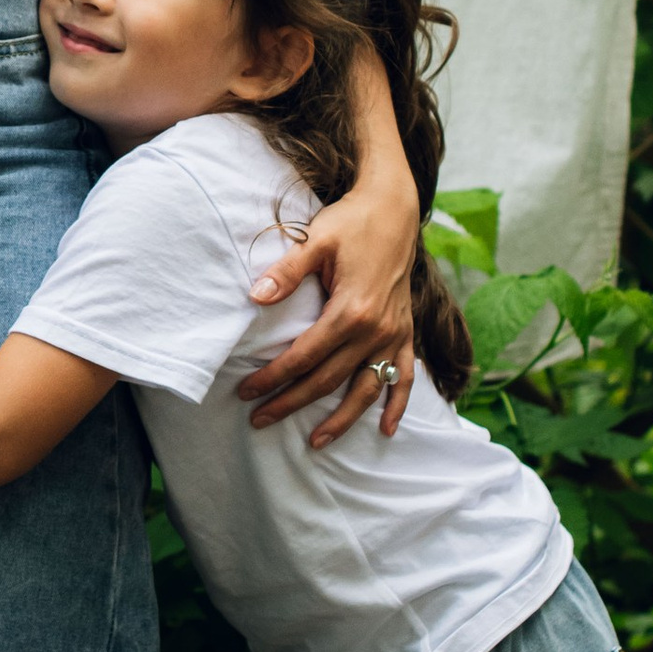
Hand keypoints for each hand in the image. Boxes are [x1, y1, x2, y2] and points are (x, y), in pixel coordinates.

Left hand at [237, 180, 419, 447]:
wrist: (394, 209)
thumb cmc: (351, 223)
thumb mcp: (315, 240)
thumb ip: (286, 273)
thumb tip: (255, 297)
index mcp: (350, 311)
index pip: (303, 356)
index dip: (273, 377)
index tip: (247, 391)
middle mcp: (376, 330)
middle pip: (328, 379)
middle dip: (292, 403)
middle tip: (259, 419)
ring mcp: (394, 335)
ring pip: (365, 389)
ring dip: (342, 419)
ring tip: (316, 442)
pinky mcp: (405, 332)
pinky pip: (404, 377)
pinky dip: (396, 404)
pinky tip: (384, 429)